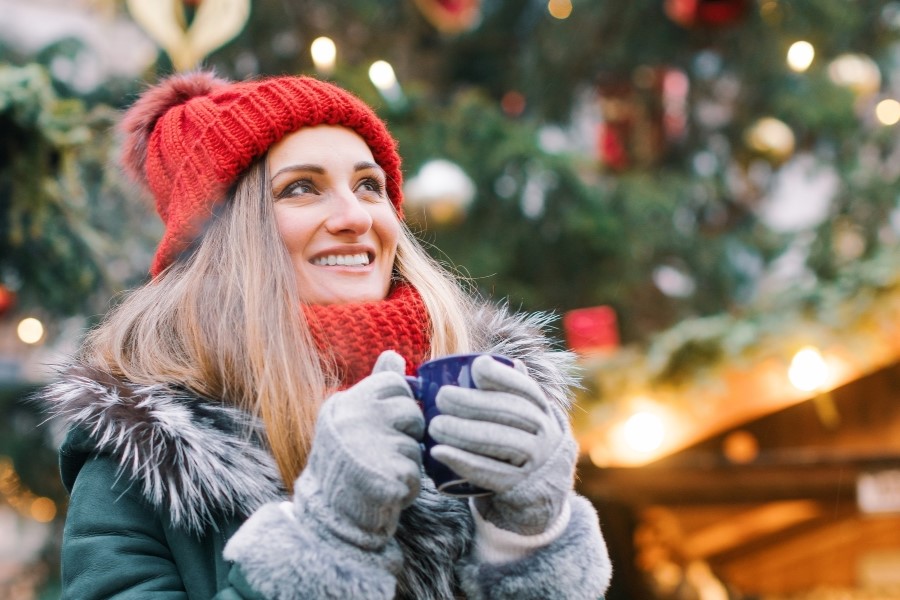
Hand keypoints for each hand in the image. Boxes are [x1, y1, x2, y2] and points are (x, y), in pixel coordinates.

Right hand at [294, 350, 424, 549]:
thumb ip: (375, 386)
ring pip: (416, 445)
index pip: (395, 383)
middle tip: (381, 451)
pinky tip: (385, 491)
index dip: (398, 404)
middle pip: (412, 412)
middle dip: (407, 433)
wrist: (327, 516)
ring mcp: (371, 448)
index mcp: (347, 402)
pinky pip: (416, 474)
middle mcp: (356, 419)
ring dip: (406, 462)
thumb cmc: (345, 462)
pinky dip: (407, 487)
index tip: (384, 423)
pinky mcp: (388, 476)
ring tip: (380, 471)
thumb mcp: (352, 418)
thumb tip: (393, 354)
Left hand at [428, 355, 576, 535]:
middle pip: (510, 412)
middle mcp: (544, 433)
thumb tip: (476, 362)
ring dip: (465, 431)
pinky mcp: (520, 487)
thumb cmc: (516, 445)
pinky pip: (491, 473)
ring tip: (434, 425)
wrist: (538, 495)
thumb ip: (504, 393)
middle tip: (441, 397)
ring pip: (502, 441)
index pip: (525, 389)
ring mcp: (536, 461)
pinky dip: (464, 462)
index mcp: (541, 410)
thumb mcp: (520, 419)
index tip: (476, 368)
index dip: (503, 376)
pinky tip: (439, 453)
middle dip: (474, 402)